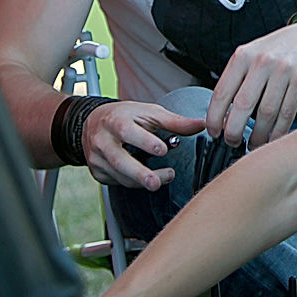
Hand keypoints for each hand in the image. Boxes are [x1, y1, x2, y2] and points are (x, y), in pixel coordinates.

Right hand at [81, 100, 205, 189]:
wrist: (93, 122)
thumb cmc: (127, 116)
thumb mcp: (150, 113)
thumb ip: (175, 122)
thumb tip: (203, 124)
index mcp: (115, 121)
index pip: (127, 131)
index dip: (144, 141)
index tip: (162, 150)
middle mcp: (102, 140)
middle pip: (119, 160)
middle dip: (138, 173)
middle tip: (155, 184)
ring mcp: (96, 158)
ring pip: (120, 176)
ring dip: (142, 181)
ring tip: (162, 180)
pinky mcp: (97, 172)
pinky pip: (117, 182)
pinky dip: (133, 182)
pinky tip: (146, 178)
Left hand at [205, 23, 296, 147]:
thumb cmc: (276, 52)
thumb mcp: (251, 56)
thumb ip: (236, 80)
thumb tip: (221, 116)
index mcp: (243, 56)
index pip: (221, 92)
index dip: (214, 118)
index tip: (214, 132)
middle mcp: (262, 61)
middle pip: (243, 105)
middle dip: (234, 130)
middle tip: (232, 142)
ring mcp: (284, 70)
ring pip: (266, 113)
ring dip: (258, 135)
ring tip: (253, 144)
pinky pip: (287, 113)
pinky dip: (278, 131)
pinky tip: (272, 138)